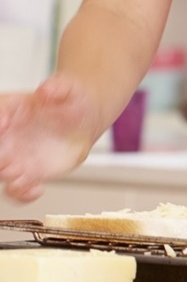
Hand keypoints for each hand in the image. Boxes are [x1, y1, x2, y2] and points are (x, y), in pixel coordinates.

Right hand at [0, 75, 101, 202]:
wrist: (84, 120)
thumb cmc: (71, 101)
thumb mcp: (70, 89)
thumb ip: (58, 87)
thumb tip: (47, 89)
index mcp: (8, 109)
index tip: (5, 122)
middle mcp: (4, 136)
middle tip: (8, 158)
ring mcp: (12, 156)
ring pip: (0, 171)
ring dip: (8, 175)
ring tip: (23, 174)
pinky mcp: (26, 173)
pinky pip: (15, 190)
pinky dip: (21, 194)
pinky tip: (36, 189)